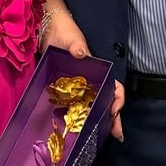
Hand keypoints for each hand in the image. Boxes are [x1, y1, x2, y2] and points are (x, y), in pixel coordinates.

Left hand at [44, 14, 124, 140]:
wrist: (49, 29)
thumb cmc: (65, 32)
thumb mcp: (72, 38)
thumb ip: (77, 46)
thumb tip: (82, 53)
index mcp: (97, 70)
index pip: (114, 87)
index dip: (117, 100)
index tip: (114, 112)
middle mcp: (91, 81)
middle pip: (107, 101)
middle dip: (113, 118)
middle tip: (116, 134)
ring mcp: (79, 86)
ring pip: (93, 106)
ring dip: (99, 121)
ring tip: (101, 136)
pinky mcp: (66, 89)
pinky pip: (76, 105)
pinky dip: (81, 118)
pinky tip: (79, 128)